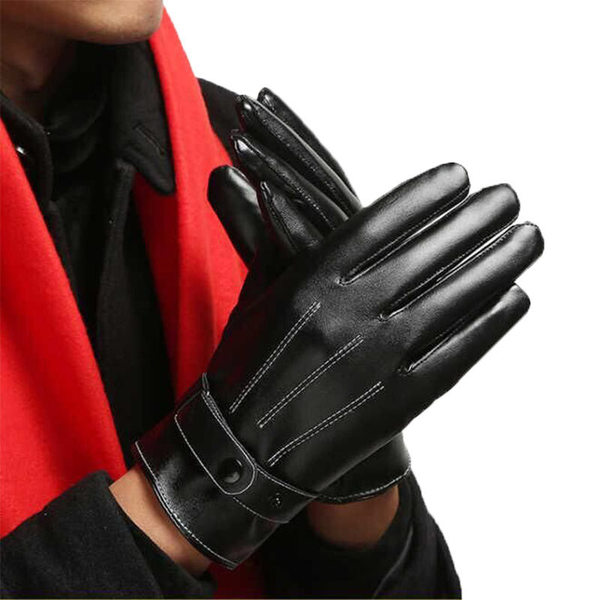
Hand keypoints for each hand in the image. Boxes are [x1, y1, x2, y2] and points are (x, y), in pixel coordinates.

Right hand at [133, 162, 542, 567]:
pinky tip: (514, 297)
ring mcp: (378, 359)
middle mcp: (348, 315)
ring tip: (527, 237)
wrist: (245, 449)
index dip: (424, 196)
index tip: (459, 176)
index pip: (380, 224)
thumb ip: (275, 245)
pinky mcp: (399, 400)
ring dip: (497, 263)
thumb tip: (272, 190)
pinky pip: (456, 353)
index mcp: (309, 283)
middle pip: (427, 254)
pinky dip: (490, 323)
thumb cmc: (248, 369)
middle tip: (507, 198)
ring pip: (452, 299)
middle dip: (475, 220)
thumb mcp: (254, 300)